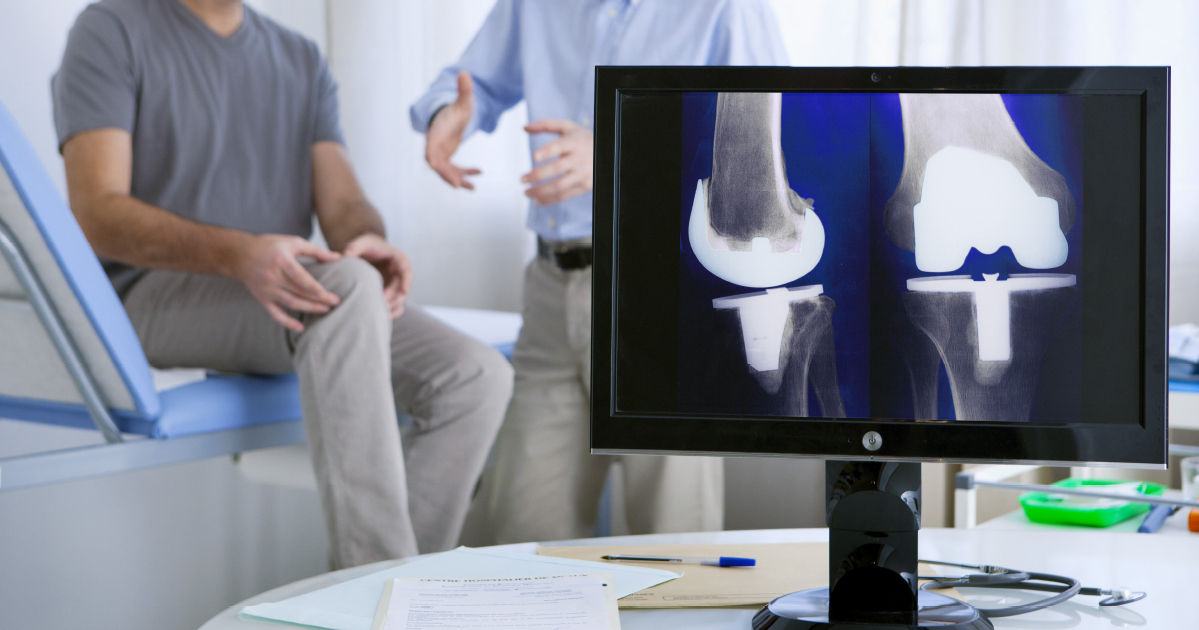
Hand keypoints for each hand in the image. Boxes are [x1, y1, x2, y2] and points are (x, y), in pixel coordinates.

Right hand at [233, 235, 341, 332]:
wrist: (239, 255)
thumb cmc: (270, 246)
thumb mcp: (292, 242)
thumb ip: (315, 250)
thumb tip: (338, 257)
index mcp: (281, 260)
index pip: (300, 277)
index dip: (314, 287)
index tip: (328, 294)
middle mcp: (273, 276)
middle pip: (298, 291)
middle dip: (318, 299)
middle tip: (335, 302)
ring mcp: (267, 290)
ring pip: (291, 303)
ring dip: (309, 309)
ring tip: (325, 310)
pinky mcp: (263, 299)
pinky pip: (275, 314)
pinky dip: (287, 323)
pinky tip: (300, 328)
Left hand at [344, 233, 412, 318]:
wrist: (366, 253)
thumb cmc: (367, 246)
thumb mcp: (363, 243)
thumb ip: (355, 247)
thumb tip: (346, 255)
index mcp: (399, 261)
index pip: (408, 272)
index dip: (407, 281)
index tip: (404, 290)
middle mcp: (400, 275)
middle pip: (403, 290)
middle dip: (394, 298)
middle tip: (382, 304)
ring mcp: (396, 286)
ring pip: (399, 301)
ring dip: (392, 308)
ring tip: (379, 312)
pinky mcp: (390, 294)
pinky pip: (394, 306)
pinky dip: (389, 312)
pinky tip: (379, 317)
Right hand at [426, 71, 480, 189]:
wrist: (452, 117)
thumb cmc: (455, 109)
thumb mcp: (463, 101)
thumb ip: (464, 90)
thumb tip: (465, 73)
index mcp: (436, 133)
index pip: (430, 146)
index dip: (431, 155)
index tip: (433, 165)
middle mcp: (435, 147)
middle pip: (437, 164)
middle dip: (447, 175)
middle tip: (458, 185)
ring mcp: (441, 155)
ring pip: (447, 172)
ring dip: (458, 180)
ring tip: (472, 188)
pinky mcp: (448, 160)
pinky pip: (456, 171)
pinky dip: (466, 174)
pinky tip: (479, 173)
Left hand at [521, 119, 593, 204]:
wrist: (608, 152)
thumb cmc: (582, 139)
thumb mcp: (568, 127)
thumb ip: (546, 125)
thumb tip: (525, 127)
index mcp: (574, 142)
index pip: (559, 146)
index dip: (547, 151)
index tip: (534, 156)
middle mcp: (579, 158)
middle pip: (557, 168)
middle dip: (537, 175)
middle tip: (522, 179)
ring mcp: (583, 174)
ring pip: (559, 186)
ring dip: (540, 191)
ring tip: (526, 192)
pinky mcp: (585, 186)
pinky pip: (565, 195)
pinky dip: (550, 200)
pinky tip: (538, 199)